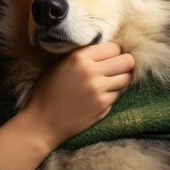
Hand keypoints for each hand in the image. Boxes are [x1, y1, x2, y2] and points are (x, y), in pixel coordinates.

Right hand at [20, 42, 134, 150]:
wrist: (42, 122)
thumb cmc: (48, 91)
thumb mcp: (60, 64)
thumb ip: (82, 55)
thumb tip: (106, 51)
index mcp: (79, 57)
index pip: (114, 47)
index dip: (113, 52)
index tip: (109, 57)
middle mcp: (91, 72)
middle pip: (127, 61)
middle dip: (124, 63)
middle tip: (117, 67)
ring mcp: (99, 90)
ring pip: (126, 78)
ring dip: (120, 79)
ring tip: (108, 81)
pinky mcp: (103, 106)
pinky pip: (118, 94)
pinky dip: (112, 94)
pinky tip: (99, 96)